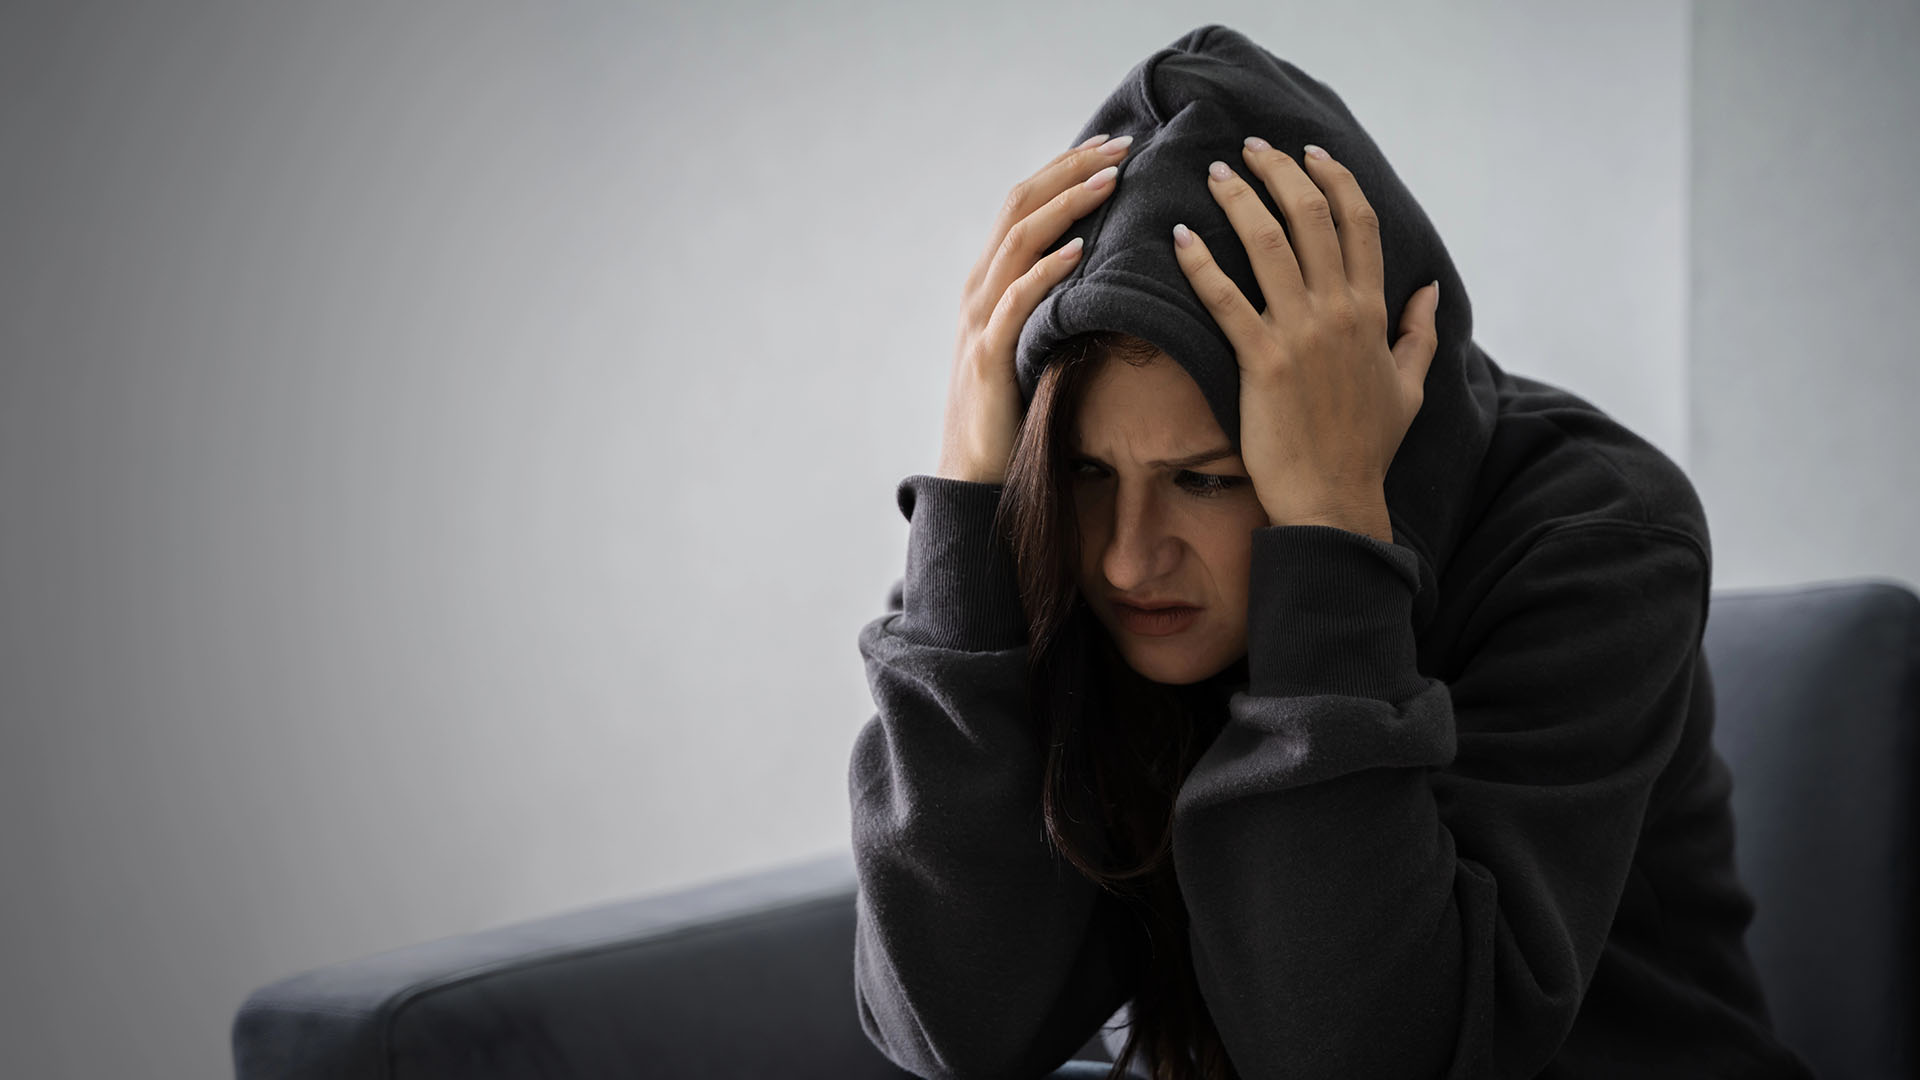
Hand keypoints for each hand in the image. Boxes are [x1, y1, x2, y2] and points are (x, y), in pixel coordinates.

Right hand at [935, 133, 1133, 484]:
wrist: (972, 477)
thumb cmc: (1011, 416)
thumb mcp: (1033, 348)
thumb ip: (1053, 308)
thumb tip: (1101, 275)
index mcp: (989, 284)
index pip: (1023, 205)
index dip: (1064, 170)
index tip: (1110, 146)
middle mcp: (978, 291)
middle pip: (1019, 206)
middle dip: (1071, 170)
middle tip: (1122, 145)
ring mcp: (978, 322)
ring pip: (1018, 243)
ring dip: (1067, 206)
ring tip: (1111, 181)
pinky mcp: (988, 357)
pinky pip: (1016, 302)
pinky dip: (1047, 270)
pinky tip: (1079, 251)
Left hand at [1171, 138, 1439, 542]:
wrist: (1334, 499)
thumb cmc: (1368, 447)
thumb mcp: (1410, 387)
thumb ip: (1419, 333)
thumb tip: (1429, 291)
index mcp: (1374, 311)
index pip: (1359, 222)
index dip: (1334, 178)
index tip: (1308, 153)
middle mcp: (1339, 312)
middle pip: (1311, 217)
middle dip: (1278, 172)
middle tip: (1250, 149)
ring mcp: (1301, 335)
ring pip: (1267, 245)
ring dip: (1238, 200)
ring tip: (1216, 176)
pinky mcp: (1262, 362)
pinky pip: (1225, 300)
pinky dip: (1200, 263)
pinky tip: (1180, 237)